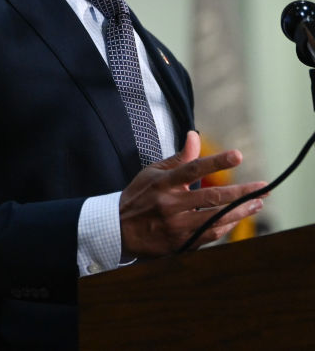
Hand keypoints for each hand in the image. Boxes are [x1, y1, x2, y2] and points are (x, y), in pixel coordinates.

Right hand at [120, 130, 266, 256]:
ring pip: (216, 218)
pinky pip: (210, 234)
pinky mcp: (180, 243)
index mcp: (162, 184)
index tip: (238, 155)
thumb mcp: (152, 173)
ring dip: (241, 211)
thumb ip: (178, 157)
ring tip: (257, 203)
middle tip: (262, 188)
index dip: (216, 161)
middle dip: (241, 192)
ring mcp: (176, 226)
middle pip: (212, 197)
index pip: (193, 168)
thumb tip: (194, 136)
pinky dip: (226, 225)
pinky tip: (237, 217)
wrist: (118, 230)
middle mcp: (170, 204)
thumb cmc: (138, 197)